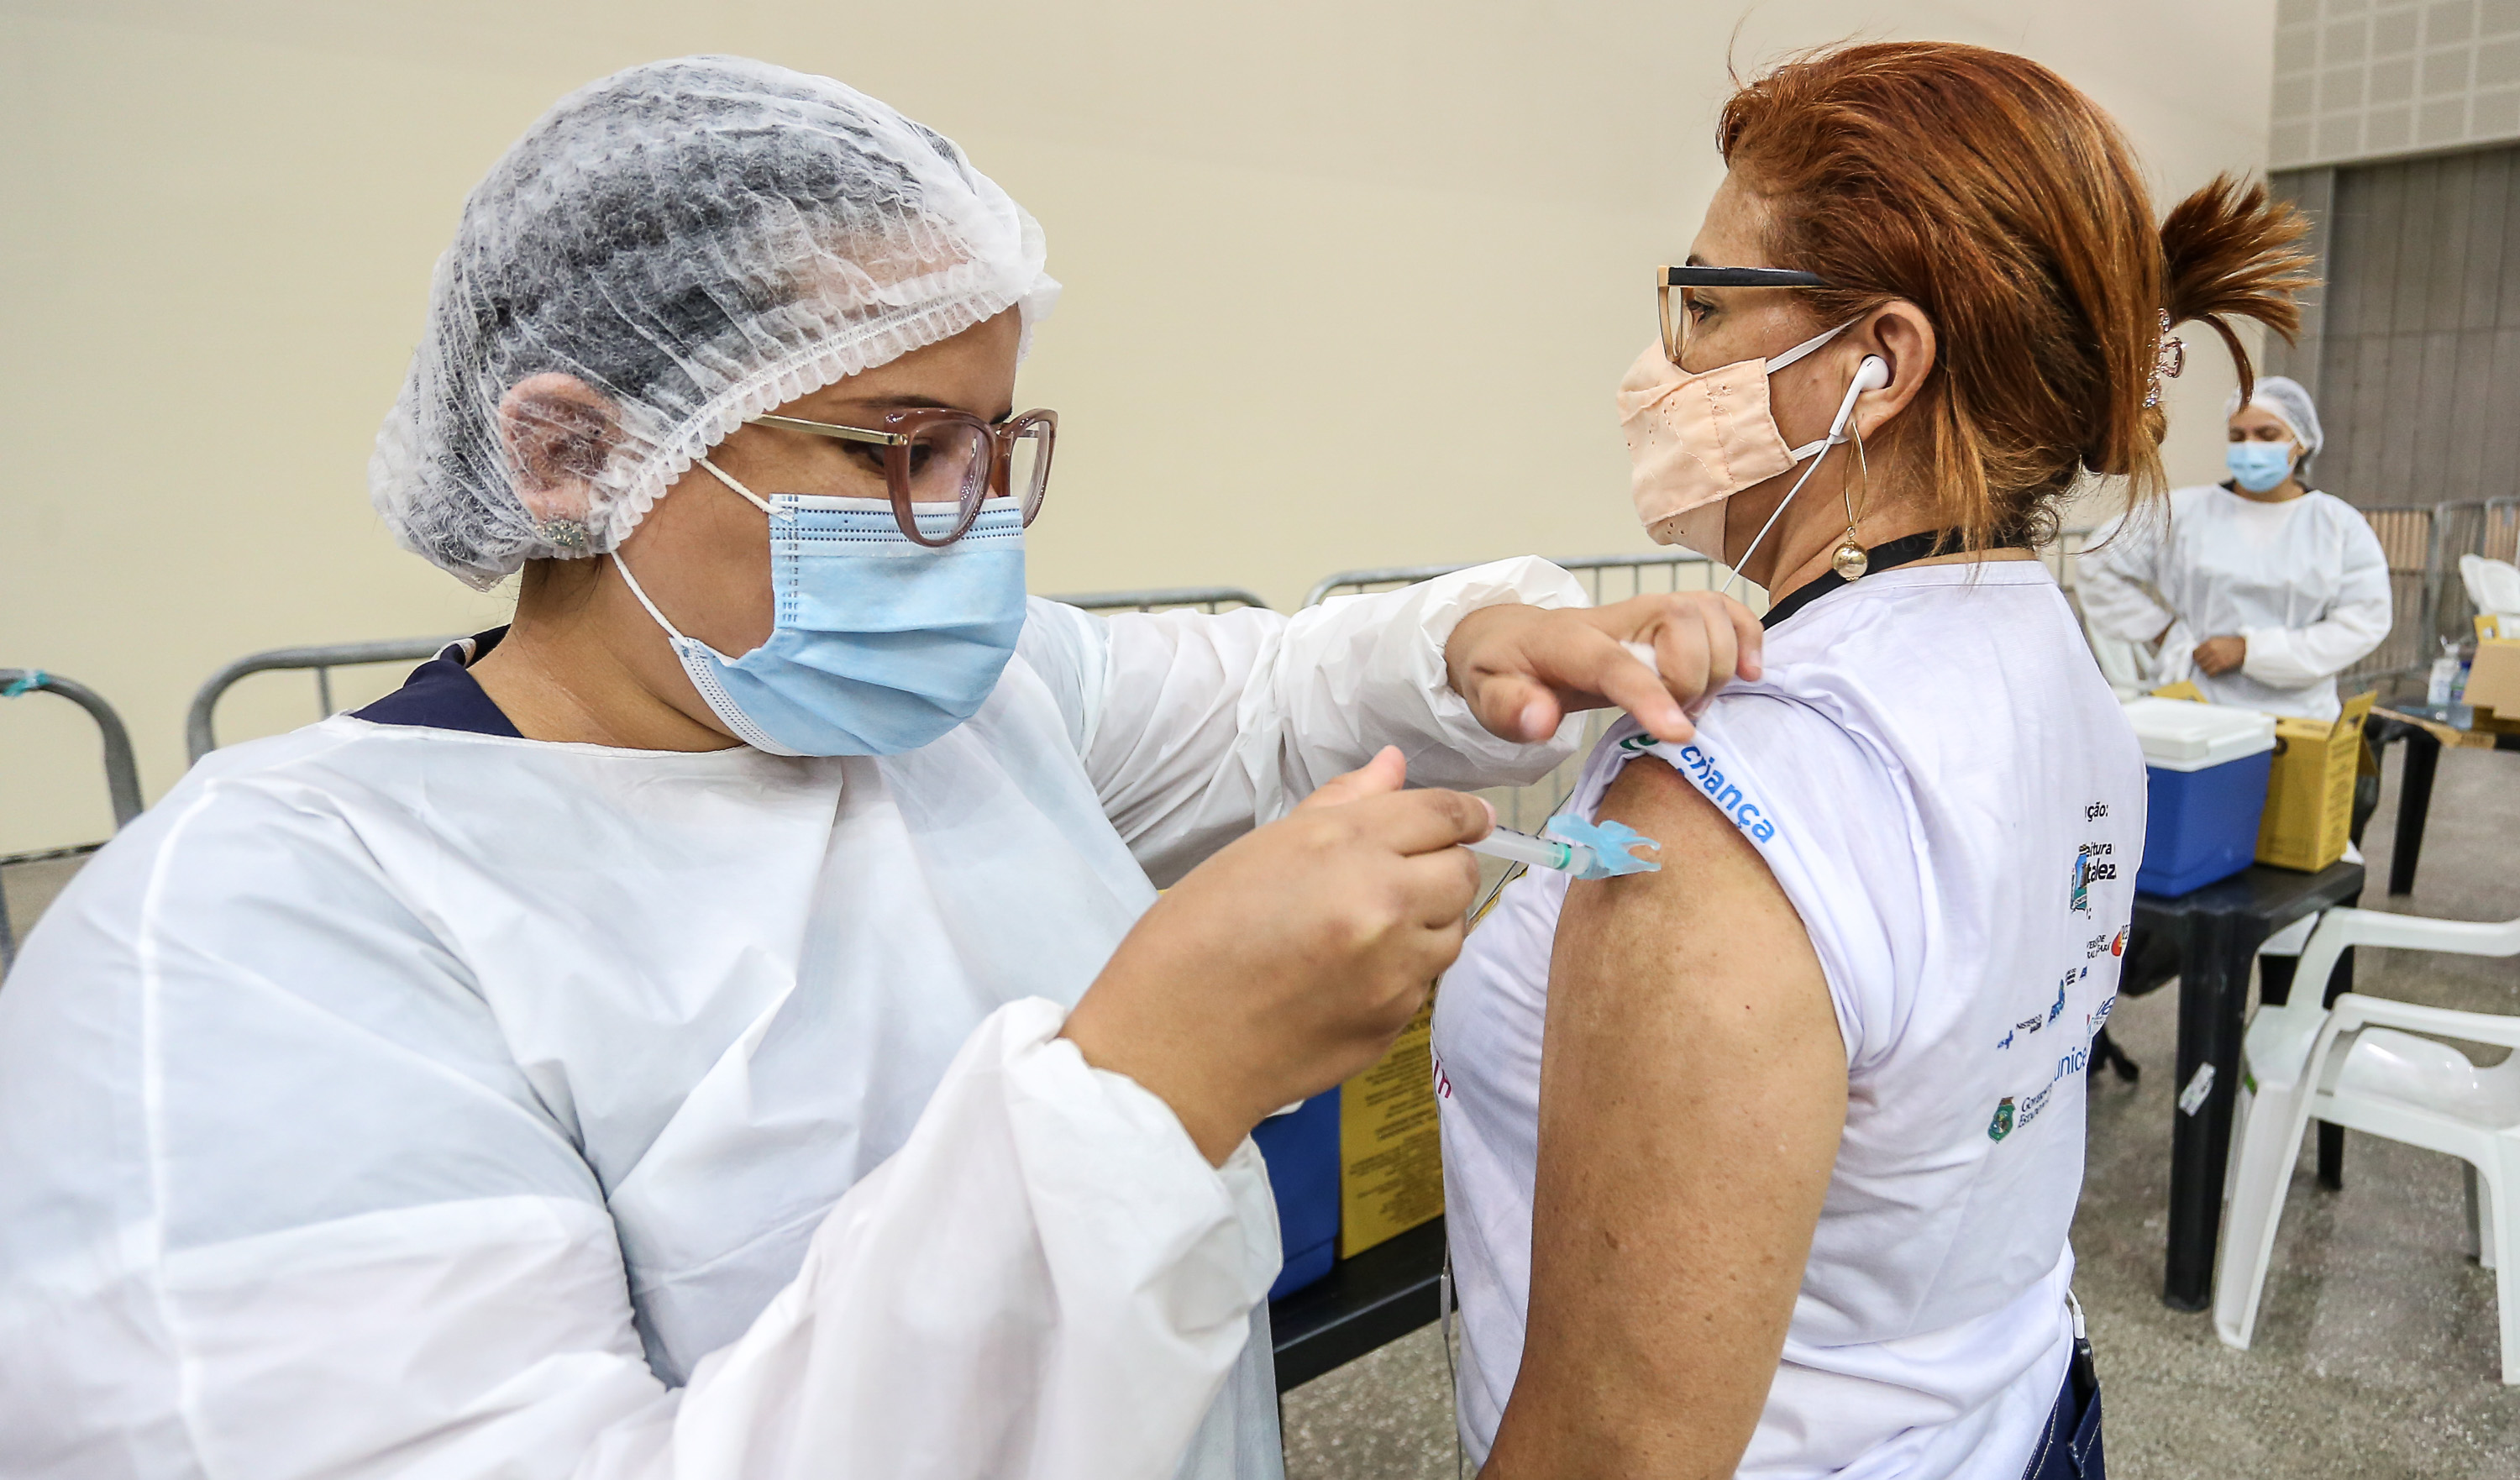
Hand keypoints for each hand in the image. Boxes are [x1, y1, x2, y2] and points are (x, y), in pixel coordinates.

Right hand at [1060, 747, 1489, 1163]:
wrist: (1170, 1049)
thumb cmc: (1193, 939)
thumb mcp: (1258, 849)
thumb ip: (1340, 804)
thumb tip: (1394, 767)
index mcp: (1344, 846)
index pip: (1441, 814)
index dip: (1464, 814)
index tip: (1472, 818)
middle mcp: (1383, 904)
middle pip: (1463, 873)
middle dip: (1445, 867)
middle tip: (1408, 874)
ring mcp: (1395, 971)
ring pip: (1453, 932)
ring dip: (1428, 923)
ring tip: (1371, 928)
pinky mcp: (1394, 1024)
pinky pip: (1424, 985)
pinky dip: (1403, 973)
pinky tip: (1350, 975)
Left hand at [1445, 593, 1764, 746]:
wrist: (1510, 638)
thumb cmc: (1504, 671)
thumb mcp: (1486, 696)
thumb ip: (1510, 708)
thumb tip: (1541, 720)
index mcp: (1565, 640)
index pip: (1613, 660)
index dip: (1650, 693)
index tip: (1680, 733)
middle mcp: (1612, 616)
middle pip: (1677, 619)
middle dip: (1693, 675)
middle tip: (1678, 716)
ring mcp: (1644, 610)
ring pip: (1705, 610)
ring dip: (1720, 661)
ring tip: (1696, 702)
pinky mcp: (1667, 615)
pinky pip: (1721, 608)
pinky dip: (1746, 635)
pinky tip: (1748, 671)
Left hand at [2193, 634, 2246, 675]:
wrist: (2245, 648)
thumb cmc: (2232, 644)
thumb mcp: (2218, 640)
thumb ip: (2207, 645)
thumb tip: (2197, 652)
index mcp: (2209, 642)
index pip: (2195, 653)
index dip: (2197, 657)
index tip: (2201, 659)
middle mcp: (2211, 649)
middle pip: (2198, 661)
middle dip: (2201, 663)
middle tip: (2206, 664)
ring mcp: (2216, 657)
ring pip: (2203, 667)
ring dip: (2206, 669)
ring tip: (2211, 667)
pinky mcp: (2222, 665)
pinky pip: (2210, 673)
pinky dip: (2211, 673)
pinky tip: (2215, 671)